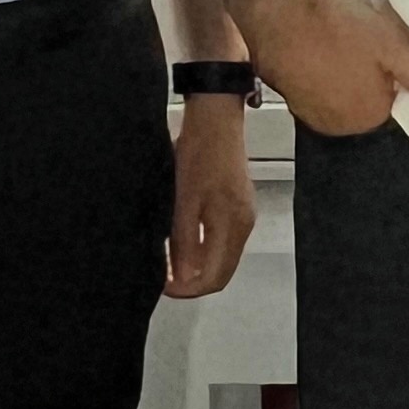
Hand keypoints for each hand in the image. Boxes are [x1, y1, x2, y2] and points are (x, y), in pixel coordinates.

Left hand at [165, 92, 256, 298]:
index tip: (164, 288)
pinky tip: (182, 240)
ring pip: (222, 256)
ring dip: (197, 264)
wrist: (216, 118)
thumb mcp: (183, 201)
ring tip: (168, 260)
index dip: (189, 290)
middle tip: (164, 278)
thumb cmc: (199, 154)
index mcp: (233, 226)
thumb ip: (183, 241)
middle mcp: (244, 225)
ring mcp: (244, 214)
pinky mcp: (239, 204)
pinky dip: (203, 247)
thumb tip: (182, 277)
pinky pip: (222, 239)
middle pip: (221, 271)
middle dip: (193, 281)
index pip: (215, 277)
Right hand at [241, 0, 408, 140]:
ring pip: (334, 87)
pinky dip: (315, 58)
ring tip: (345, 32)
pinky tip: (319, 32)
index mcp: (364, 119)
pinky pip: (308, 74)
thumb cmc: (339, 24)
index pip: (395, 106)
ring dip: (341, 67)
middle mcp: (330, 122)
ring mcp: (299, 102)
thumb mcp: (396, 48)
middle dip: (370, 74)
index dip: (399, 78)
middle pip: (363, 100)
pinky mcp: (278, 80)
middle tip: (373, 38)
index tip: (398, 52)